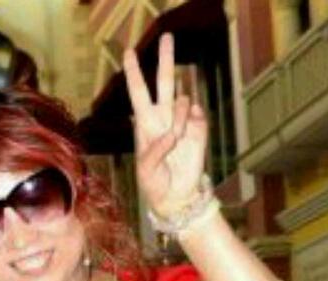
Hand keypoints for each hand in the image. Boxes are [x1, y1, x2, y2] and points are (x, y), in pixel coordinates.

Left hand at [123, 33, 207, 217]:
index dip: (134, 73)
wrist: (175, 197)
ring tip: (176, 138)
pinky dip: (193, 122)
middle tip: (167, 36)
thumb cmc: (154, 183)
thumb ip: (156, 150)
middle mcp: (163, 118)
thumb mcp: (147, 169)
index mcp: (145, 124)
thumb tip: (173, 132)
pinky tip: (188, 132)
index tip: (128, 53)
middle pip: (165, 82)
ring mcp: (182, 122)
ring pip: (184, 100)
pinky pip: (199, 115)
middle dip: (166, 59)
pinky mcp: (199, 131)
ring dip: (180, 116)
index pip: (139, 93)